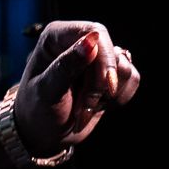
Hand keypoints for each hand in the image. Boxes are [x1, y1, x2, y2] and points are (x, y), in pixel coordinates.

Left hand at [13, 20, 141, 158]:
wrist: (42, 134)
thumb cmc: (36, 110)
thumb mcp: (46, 90)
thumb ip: (67, 66)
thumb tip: (91, 41)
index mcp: (57, 37)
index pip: (96, 33)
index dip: (106, 59)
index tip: (107, 86)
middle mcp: (79, 41)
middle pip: (113, 53)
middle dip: (101, 86)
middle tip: (82, 108)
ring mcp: (96, 58)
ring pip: (125, 67)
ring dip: (107, 95)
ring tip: (83, 109)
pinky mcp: (109, 75)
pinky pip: (132, 80)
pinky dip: (118, 99)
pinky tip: (97, 107)